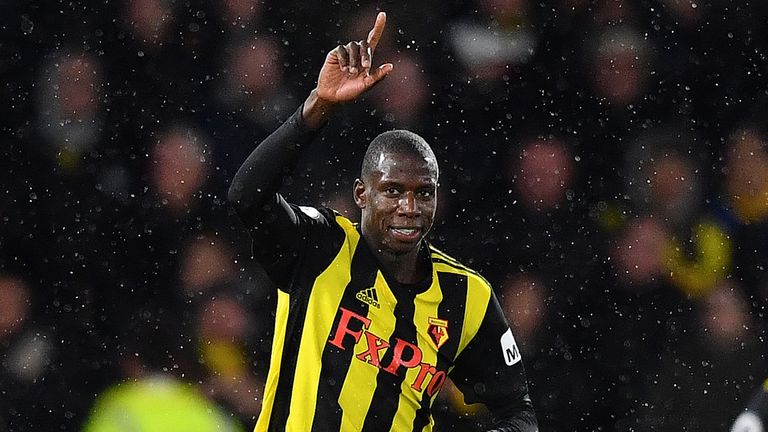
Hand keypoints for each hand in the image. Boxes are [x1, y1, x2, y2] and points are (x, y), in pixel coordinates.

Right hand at [303, 12, 392, 127]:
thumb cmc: (350, 91)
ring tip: (351, 72)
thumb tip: (391, 66)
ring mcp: (345, 52)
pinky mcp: (334, 54)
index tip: (382, 15)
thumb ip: (378, 76)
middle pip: (365, 44)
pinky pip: (341, 50)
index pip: (373, 39)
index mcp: (366, 58)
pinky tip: (343, 69)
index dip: (378, 27)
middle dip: (366, 55)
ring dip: (354, 60)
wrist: (332, 96)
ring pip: (353, 46)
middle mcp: (356, 53)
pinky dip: (344, 59)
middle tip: (365, 67)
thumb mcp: (366, 85)